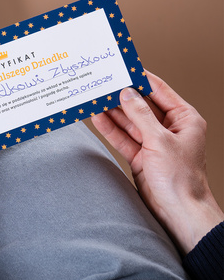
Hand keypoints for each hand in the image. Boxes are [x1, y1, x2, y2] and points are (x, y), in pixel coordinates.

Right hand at [91, 71, 222, 254]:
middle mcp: (168, 129)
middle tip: (103, 84)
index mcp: (184, 119)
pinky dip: (110, 129)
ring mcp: (153, 142)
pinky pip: (123, 138)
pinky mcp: (140, 156)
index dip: (140, 78)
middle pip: (141, 106)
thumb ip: (141, 115)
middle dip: (122, 96)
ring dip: (112, 112)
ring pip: (129, 122)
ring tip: (94, 98)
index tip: (123, 68)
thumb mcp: (160, 140)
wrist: (178, 212)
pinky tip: (97, 118)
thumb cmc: (181, 178)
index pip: (159, 91)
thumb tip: (127, 93)